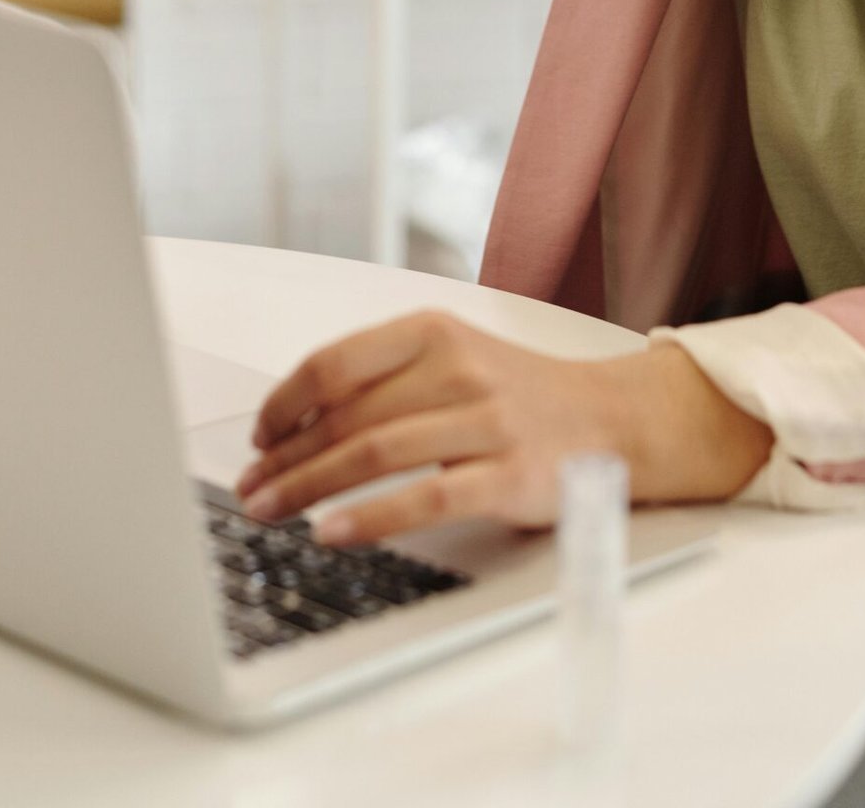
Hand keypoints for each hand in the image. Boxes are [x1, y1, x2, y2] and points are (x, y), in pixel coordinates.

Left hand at [232, 311, 773, 545]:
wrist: (613, 420)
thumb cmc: (519, 395)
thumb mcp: (453, 360)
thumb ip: (386, 380)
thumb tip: (295, 422)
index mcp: (436, 330)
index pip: (335, 363)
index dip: (284, 403)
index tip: (258, 437)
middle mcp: (458, 368)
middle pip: (346, 416)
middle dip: (285, 458)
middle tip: (250, 490)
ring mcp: (485, 421)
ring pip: (374, 453)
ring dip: (307, 487)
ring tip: (271, 512)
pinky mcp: (507, 474)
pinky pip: (424, 498)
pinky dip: (369, 519)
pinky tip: (332, 534)